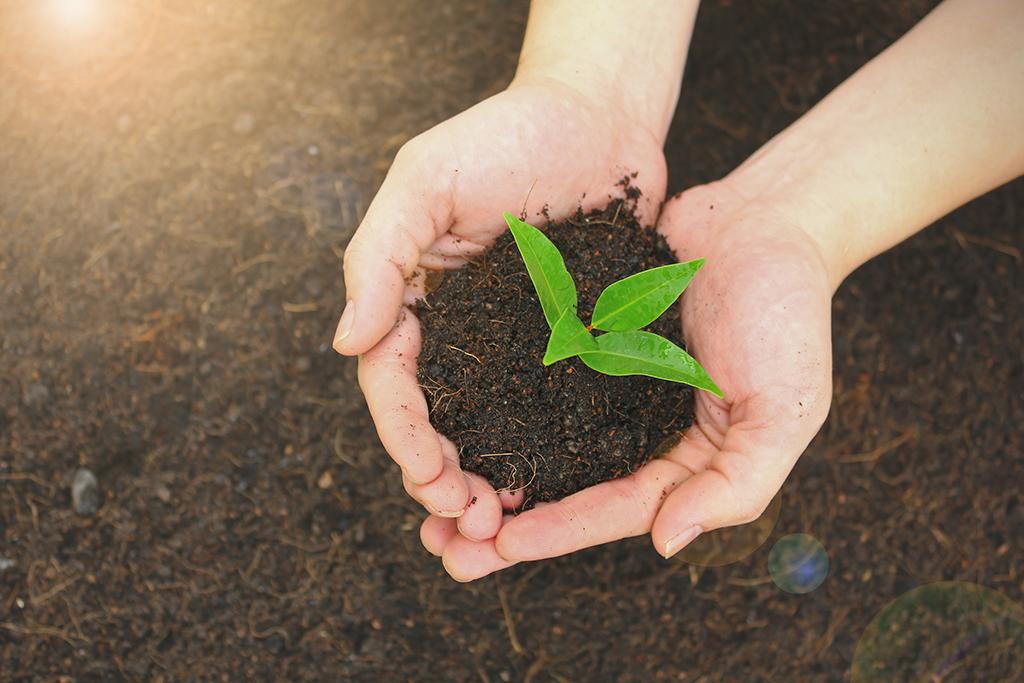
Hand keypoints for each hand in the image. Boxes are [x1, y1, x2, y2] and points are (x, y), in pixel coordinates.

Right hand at [338, 77, 668, 543]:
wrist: (598, 117)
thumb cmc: (504, 135)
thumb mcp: (424, 182)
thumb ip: (379, 258)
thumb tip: (344, 344)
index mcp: (415, 300)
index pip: (394, 382)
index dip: (405, 437)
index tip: (427, 482)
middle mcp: (461, 332)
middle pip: (440, 420)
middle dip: (444, 478)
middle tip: (468, 523)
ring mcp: (517, 343)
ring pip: (492, 428)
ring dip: (489, 481)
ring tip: (503, 524)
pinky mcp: (573, 343)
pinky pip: (555, 407)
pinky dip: (547, 453)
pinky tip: (556, 488)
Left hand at [427, 180, 834, 579]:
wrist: (766, 221)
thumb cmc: (790, 315)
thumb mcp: (786, 412)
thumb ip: (737, 484)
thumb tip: (665, 543)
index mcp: (682, 458)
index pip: (616, 508)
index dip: (560, 531)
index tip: (500, 547)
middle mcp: (634, 427)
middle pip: (564, 486)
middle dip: (504, 521)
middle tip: (439, 544)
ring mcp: (603, 381)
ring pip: (536, 435)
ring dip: (485, 467)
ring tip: (425, 488)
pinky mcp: (579, 335)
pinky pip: (531, 370)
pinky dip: (491, 397)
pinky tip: (445, 409)